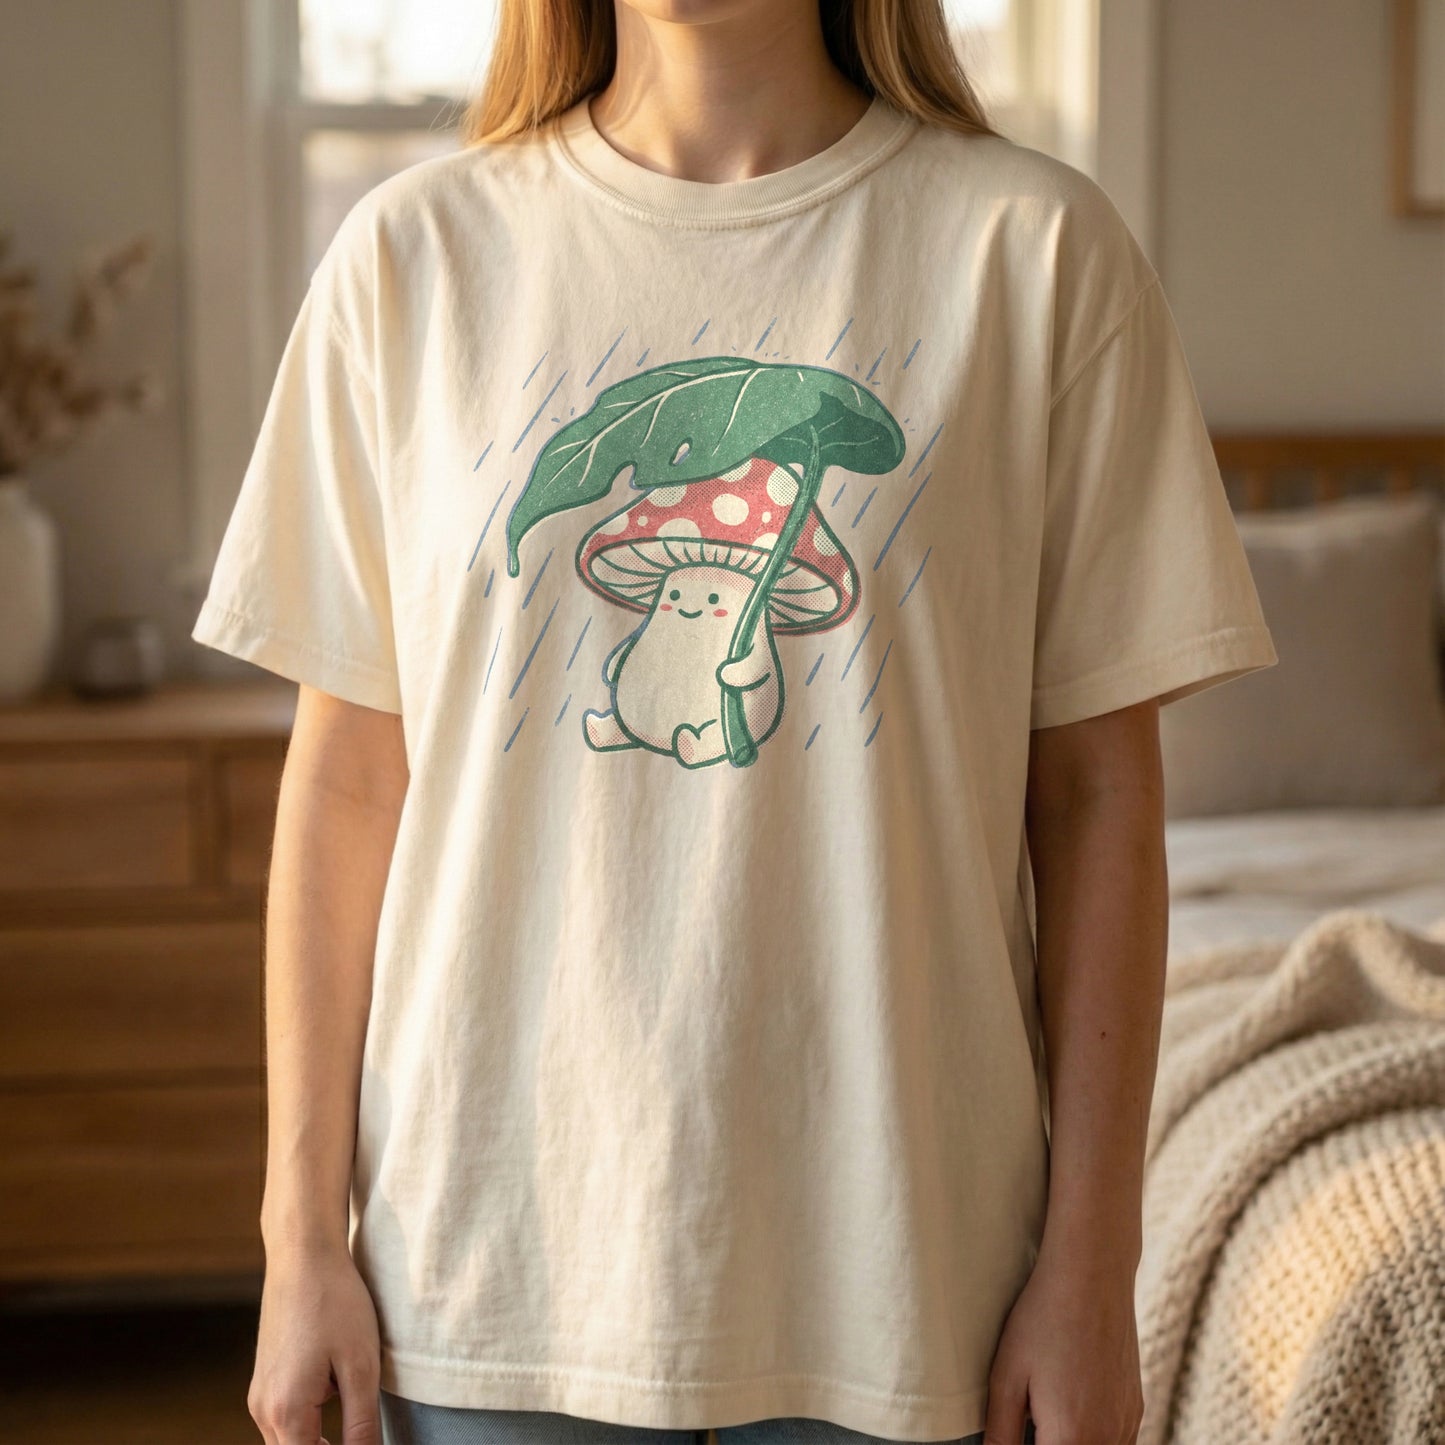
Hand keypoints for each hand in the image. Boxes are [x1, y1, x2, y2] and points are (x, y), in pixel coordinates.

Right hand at [248, 1243, 382, 1444]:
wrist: (303, 1255)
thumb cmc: (335, 1303)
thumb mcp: (361, 1367)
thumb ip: (362, 1425)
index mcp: (286, 1413)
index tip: (362, 1439)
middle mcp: (264, 1410)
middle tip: (360, 1430)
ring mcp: (260, 1394)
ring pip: (289, 1439)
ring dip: (318, 1437)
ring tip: (348, 1396)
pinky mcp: (265, 1377)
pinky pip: (286, 1416)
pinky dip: (310, 1416)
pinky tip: (334, 1381)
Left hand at [982, 1244, 1143, 1444]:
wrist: (1091, 1276)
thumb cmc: (1043, 1320)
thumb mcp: (1007, 1376)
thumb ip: (1001, 1432)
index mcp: (1072, 1438)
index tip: (1019, 1430)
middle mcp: (1108, 1439)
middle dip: (1048, 1441)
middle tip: (1029, 1420)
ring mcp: (1126, 1424)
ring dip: (1071, 1441)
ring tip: (1046, 1412)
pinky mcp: (1135, 1407)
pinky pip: (1116, 1441)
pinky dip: (1093, 1437)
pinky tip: (1070, 1408)